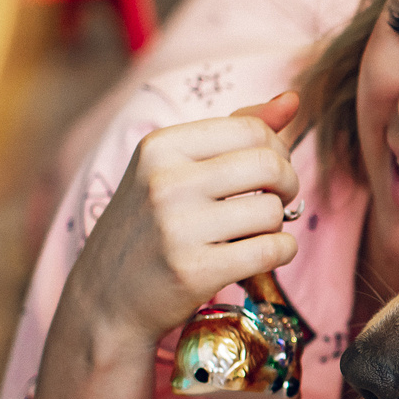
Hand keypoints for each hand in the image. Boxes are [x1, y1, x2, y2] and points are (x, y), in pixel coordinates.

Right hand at [65, 91, 302, 347]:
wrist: (105, 299)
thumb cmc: (149, 227)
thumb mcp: (174, 169)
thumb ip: (235, 130)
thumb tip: (293, 99)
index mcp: (160, 147)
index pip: (251, 128)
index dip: (276, 150)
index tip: (269, 173)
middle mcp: (166, 182)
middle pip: (270, 165)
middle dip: (287, 184)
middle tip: (274, 201)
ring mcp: (178, 228)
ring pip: (272, 211)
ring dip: (277, 224)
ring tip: (253, 233)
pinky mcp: (195, 271)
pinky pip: (273, 250)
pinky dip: (281, 252)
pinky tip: (261, 257)